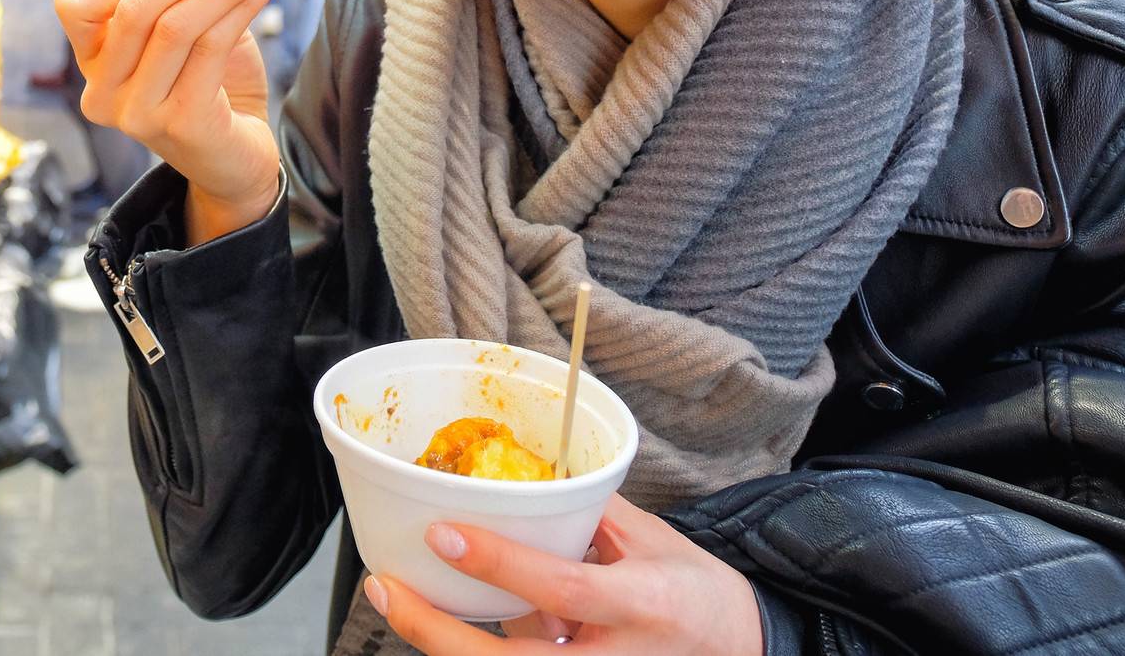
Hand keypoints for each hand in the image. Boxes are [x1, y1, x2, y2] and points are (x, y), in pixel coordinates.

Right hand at [54, 0, 280, 241]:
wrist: (239, 157)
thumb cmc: (210, 87)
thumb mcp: (194, 27)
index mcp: (93, 65)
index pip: (75, 6)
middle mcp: (103, 93)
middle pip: (134, 10)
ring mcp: (136, 114)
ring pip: (175, 26)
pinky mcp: (179, 124)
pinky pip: (210, 47)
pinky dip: (240, 8)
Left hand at [365, 496, 764, 655]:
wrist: (738, 649)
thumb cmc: (695, 593)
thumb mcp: (652, 542)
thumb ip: (588, 518)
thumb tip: (523, 484)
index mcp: (640, 605)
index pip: (560, 588)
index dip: (498, 563)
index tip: (443, 535)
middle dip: (436, 633)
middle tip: (385, 590)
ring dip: (443, 644)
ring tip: (398, 602)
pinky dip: (476, 653)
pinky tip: (443, 625)